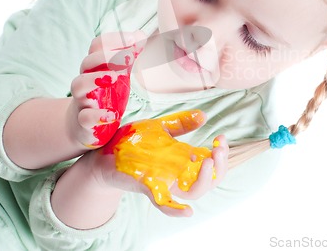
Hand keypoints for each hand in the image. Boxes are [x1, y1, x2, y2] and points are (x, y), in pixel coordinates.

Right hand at [67, 31, 144, 147]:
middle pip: (86, 62)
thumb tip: (141, 34)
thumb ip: (129, 56)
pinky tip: (112, 115)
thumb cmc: (104, 94)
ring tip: (114, 78)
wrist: (84, 125)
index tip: (134, 38)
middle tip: (126, 58)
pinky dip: (97, 115)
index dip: (113, 39)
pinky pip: (85, 117)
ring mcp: (83, 99)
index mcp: (96, 66)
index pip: (97, 46)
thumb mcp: (118, 74)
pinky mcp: (84, 120)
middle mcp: (86, 80)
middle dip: (104, 57)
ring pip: (78, 85)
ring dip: (94, 79)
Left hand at [88, 110, 228, 216]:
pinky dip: (175, 210)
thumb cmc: (133, 141)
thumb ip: (181, 124)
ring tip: (207, 162)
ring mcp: (164, 182)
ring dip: (205, 180)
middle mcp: (178, 173)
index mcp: (183, 160)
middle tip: (219, 149)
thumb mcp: (160, 128)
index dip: (222, 154)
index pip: (212, 164)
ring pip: (193, 192)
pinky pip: (163, 204)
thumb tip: (203, 115)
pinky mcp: (147, 186)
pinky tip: (188, 211)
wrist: (104, 150)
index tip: (221, 137)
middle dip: (220, 166)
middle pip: (209, 181)